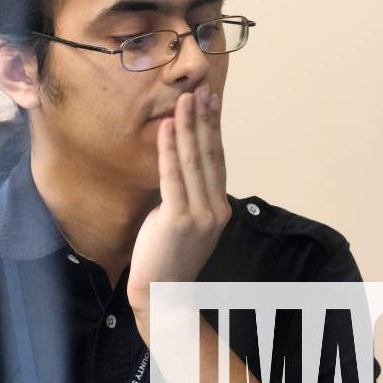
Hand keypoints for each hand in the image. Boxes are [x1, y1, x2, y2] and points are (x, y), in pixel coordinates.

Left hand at [127, 83, 231, 345]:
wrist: (163, 292)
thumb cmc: (169, 257)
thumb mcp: (186, 223)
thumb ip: (188, 196)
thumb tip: (179, 164)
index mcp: (220, 208)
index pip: (217, 161)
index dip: (214, 130)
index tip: (212, 103)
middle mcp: (216, 209)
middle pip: (210, 156)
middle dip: (205, 120)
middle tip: (202, 89)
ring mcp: (200, 215)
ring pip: (193, 161)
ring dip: (188, 127)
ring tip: (186, 99)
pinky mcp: (178, 219)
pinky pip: (172, 176)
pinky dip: (168, 148)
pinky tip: (166, 126)